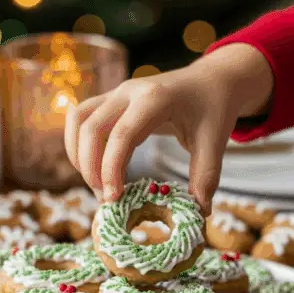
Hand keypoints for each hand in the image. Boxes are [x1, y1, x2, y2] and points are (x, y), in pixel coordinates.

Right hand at [64, 43, 273, 212]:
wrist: (212, 79)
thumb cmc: (214, 107)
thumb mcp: (215, 140)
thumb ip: (206, 176)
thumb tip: (199, 213)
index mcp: (155, 98)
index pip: (122, 135)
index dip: (112, 168)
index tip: (113, 199)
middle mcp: (129, 91)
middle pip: (90, 127)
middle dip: (90, 167)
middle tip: (106, 199)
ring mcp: (117, 93)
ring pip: (78, 119)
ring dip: (78, 154)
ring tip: (96, 185)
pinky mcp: (111, 100)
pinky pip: (82, 118)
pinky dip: (80, 144)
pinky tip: (95, 169)